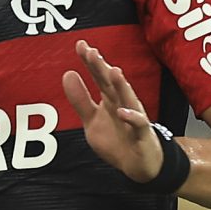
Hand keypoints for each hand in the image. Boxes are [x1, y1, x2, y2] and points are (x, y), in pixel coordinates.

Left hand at [63, 40, 166, 183]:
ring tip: (113, 70)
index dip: (90, 62)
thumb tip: (68, 74)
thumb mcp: (91, 120)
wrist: (138, 165)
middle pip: (111, 83)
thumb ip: (80, 99)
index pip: (99, 77)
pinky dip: (131, 118)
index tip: (80, 45)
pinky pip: (139, 124)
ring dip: (120, 85)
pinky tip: (123, 111)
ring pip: (127, 99)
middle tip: (91, 52)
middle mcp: (122, 104)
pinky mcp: (142, 134)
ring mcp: (133, 117)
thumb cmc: (117, 139)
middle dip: (102, 68)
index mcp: (109, 99)